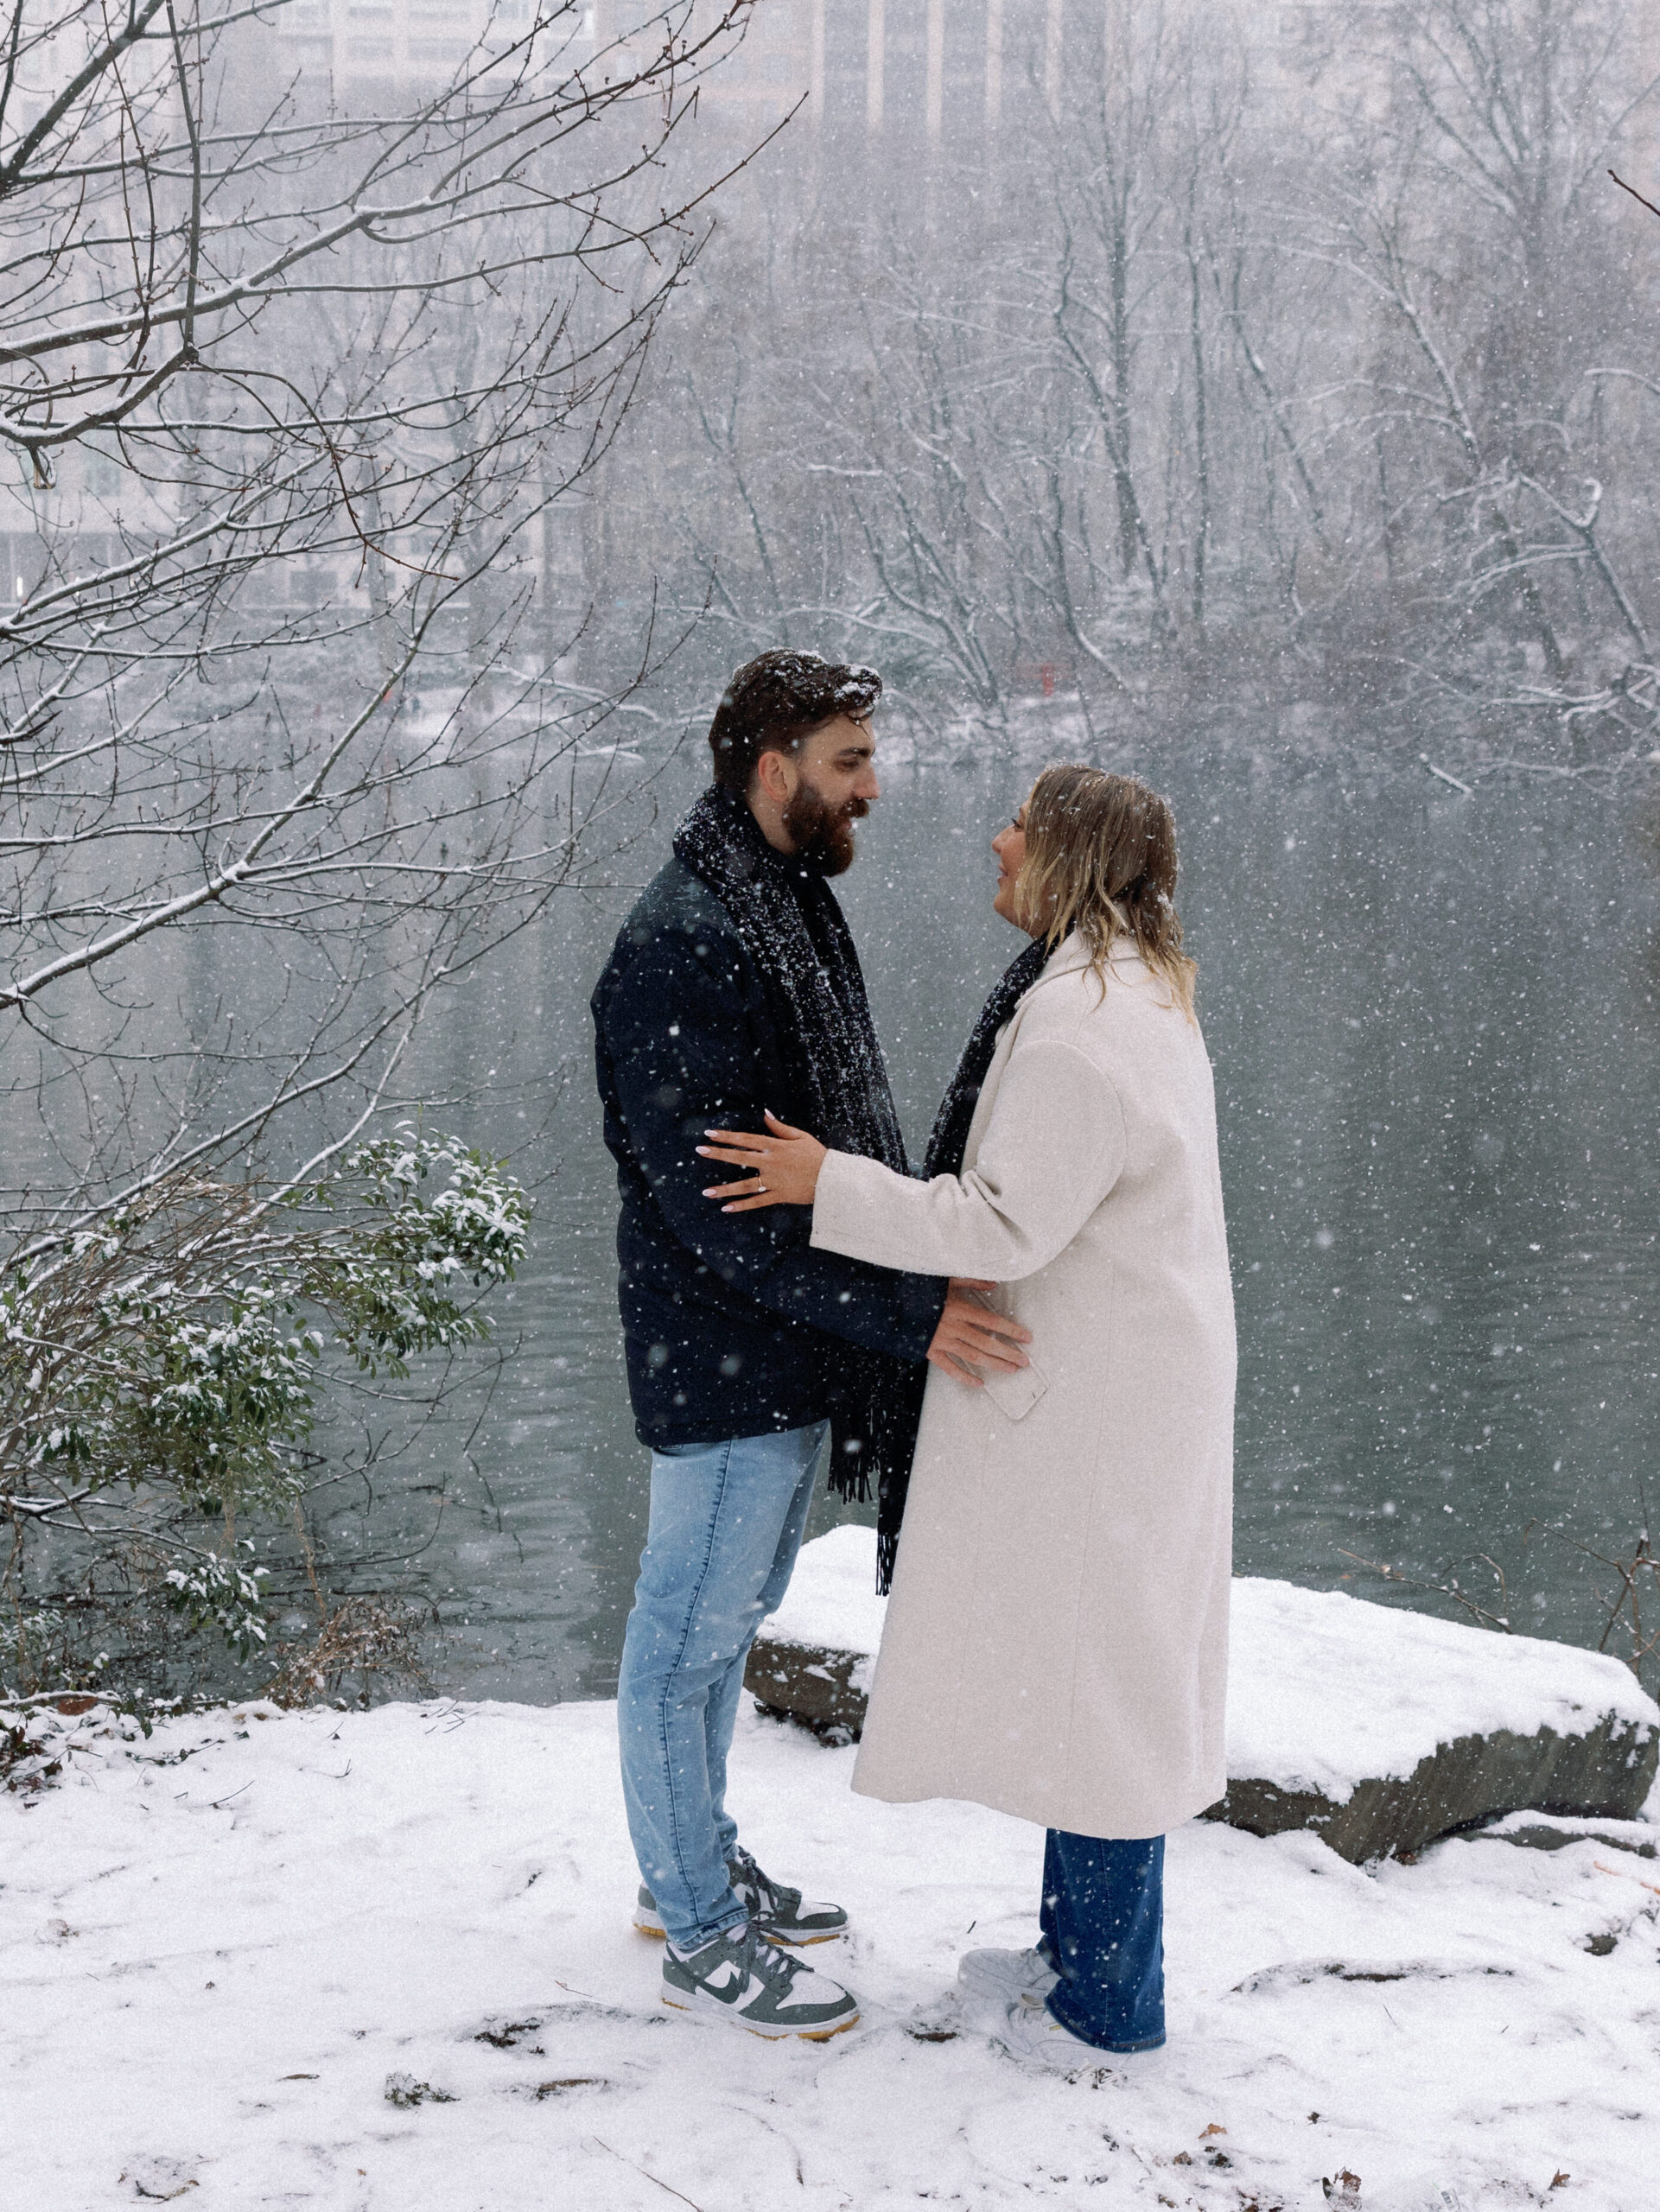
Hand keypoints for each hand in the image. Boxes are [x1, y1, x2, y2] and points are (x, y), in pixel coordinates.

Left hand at [697, 1111, 827, 1209]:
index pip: (746, 1139)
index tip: (710, 1133)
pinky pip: (757, 1201)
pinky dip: (742, 1206)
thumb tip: (764, 1113)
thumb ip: (780, 1127)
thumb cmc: (817, 1155)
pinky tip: (726, 1208)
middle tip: (700, 1150)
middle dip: (719, 1154)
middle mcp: (771, 1163)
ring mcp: (774, 1181)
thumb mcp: (800, 1136)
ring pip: (745, 1185)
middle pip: (740, 1157)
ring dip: (725, 1189)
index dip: (727, 1136)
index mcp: (776, 1146)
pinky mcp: (779, 1196)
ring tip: (706, 1192)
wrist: (833, 1178)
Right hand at [927, 1278, 1032, 1386]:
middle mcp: (953, 1327)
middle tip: (1024, 1361)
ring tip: (1010, 1370)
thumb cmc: (920, 1289)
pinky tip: (979, 1383)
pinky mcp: (930, 1351)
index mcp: (958, 1308)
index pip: (991, 1322)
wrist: (891, 1302)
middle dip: (1007, 1353)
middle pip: (986, 1343)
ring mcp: (942, 1341)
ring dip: (994, 1364)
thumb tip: (993, 1283)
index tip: (1026, 1338)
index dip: (1011, 1330)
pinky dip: (964, 1377)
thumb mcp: (947, 1279)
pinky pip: (950, 1368)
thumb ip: (972, 1281)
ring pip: (972, 1356)